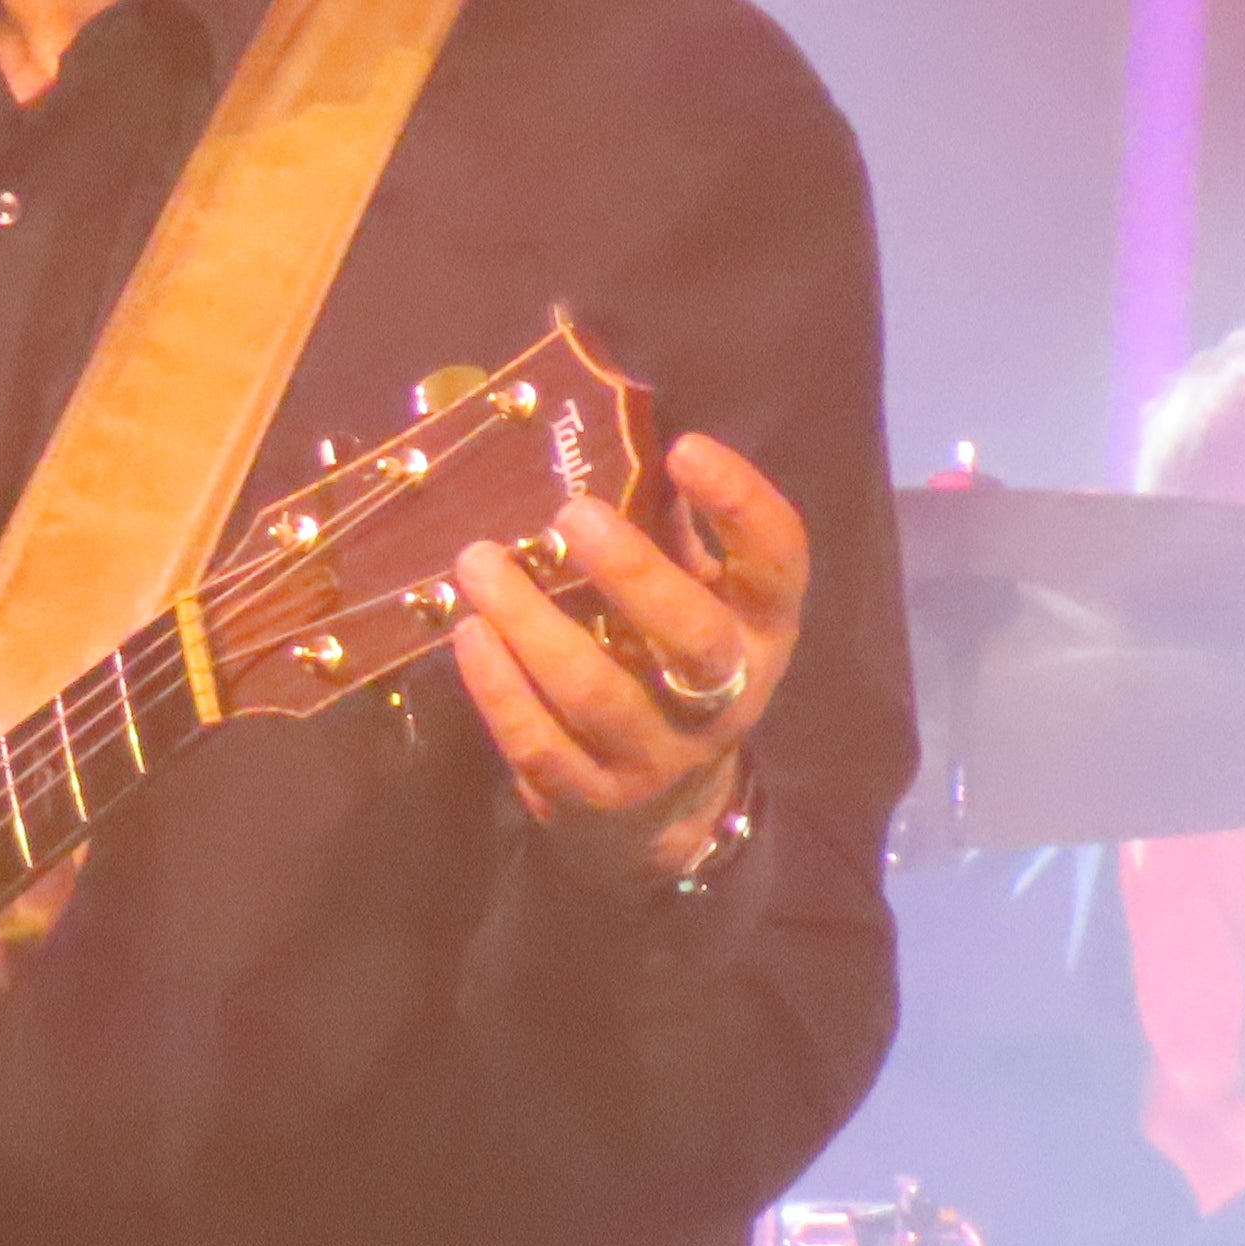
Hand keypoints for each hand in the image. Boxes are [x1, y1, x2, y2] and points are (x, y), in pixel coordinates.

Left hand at [444, 430, 807, 894]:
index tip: (685, 446)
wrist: (664, 817)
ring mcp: (659, 755)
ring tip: (478, 563)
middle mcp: (725, 695)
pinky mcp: (594, 798)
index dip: (743, 504)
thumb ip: (669, 530)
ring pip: (598, 693)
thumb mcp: (695, 599)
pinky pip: (540, 744)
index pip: (778, 562)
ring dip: (532, 624)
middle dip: (631, 573)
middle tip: (569, 512)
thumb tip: (616, 427)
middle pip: (693, 638)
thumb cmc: (668, 666)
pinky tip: (466, 633)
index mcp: (760, 628)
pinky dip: (498, 688)